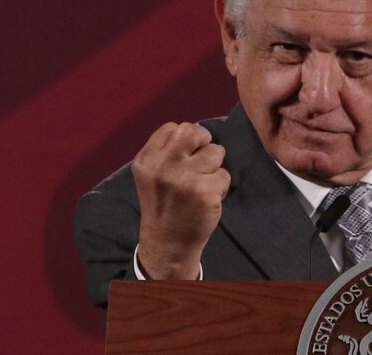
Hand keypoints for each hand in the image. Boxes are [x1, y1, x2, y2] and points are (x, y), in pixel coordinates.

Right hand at [132, 122, 229, 278]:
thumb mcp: (151, 174)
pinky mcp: (205, 193)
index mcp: (146, 160)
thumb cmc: (163, 204)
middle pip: (194, 131)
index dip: (185, 138)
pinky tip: (208, 198)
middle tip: (202, 160)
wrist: (167, 243)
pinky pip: (225, 175)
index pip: (172, 127)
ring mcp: (185, 180)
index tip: (185, 154)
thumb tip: (197, 131)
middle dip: (204, 141)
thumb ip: (167, 152)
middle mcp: (163, 167)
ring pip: (216, 152)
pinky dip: (221, 186)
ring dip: (215, 166)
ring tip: (202, 182)